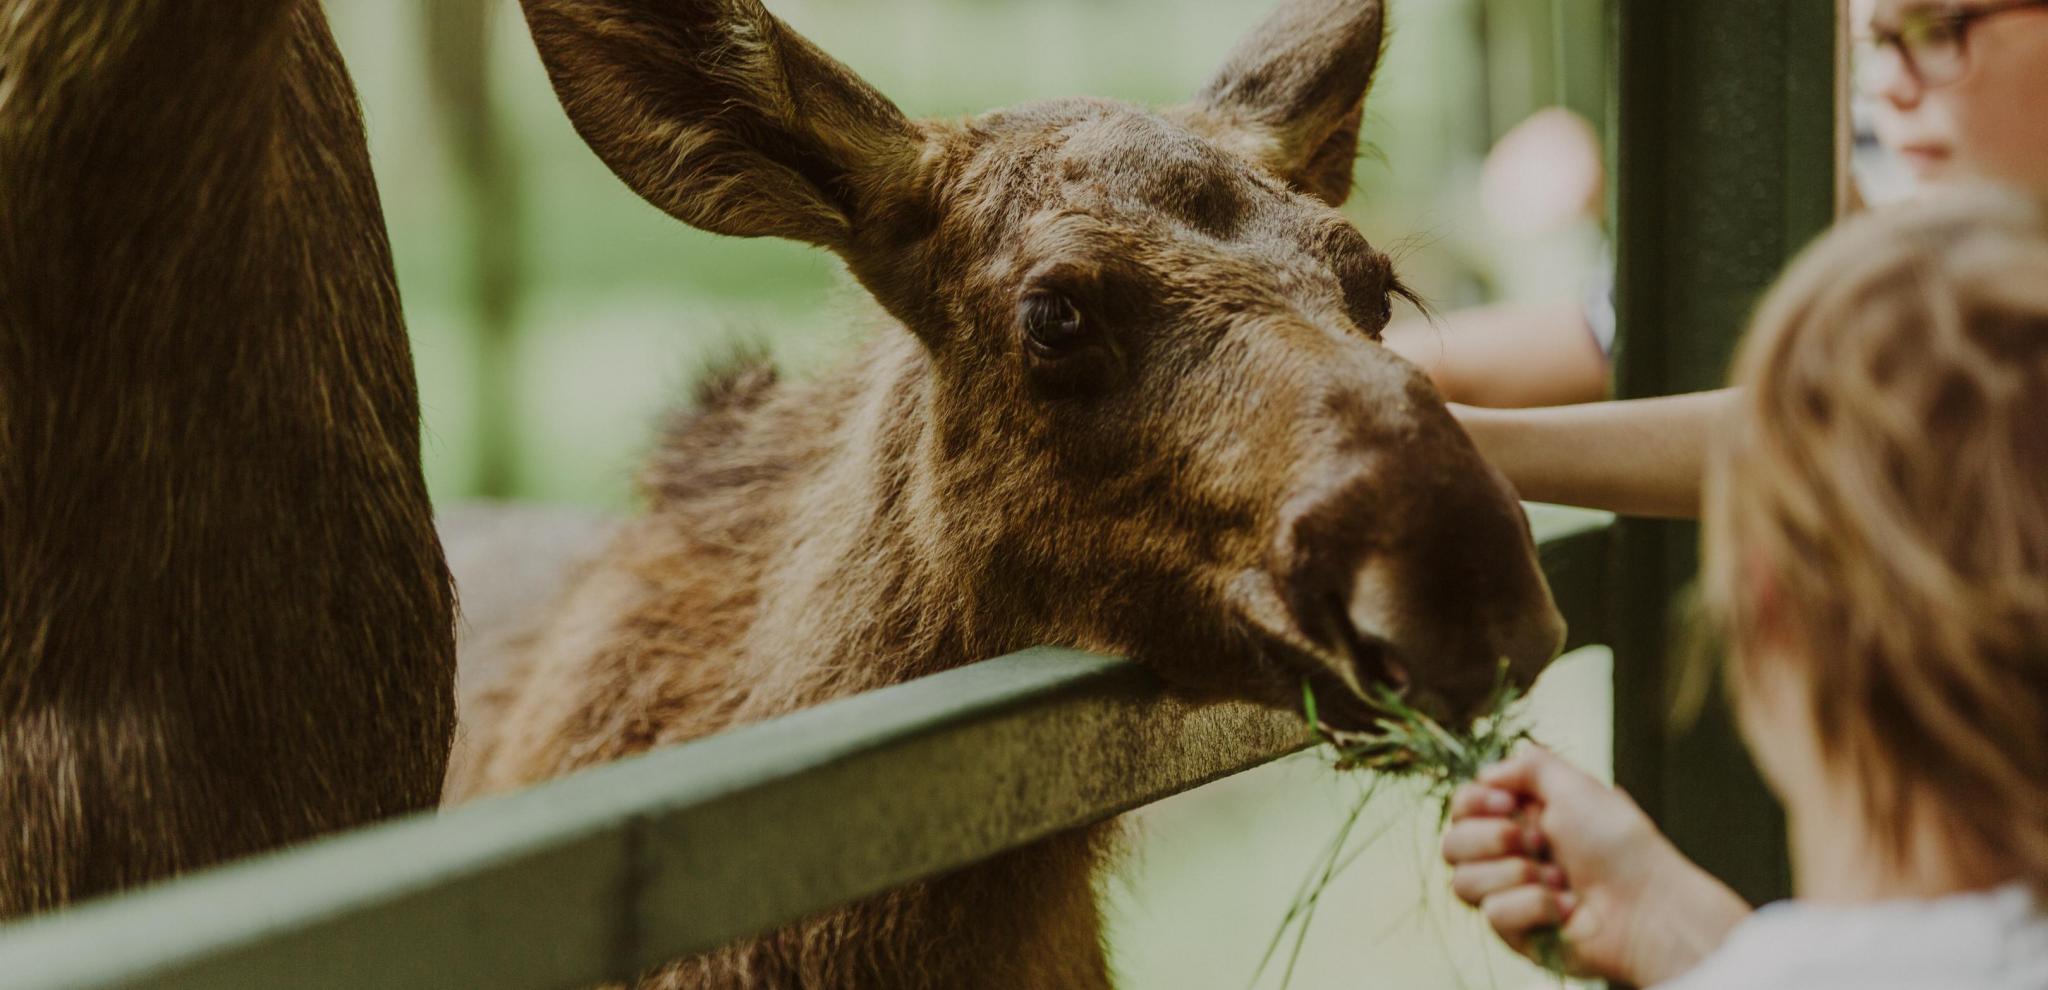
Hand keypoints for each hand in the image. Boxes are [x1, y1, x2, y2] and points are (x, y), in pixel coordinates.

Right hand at [1439, 746, 1751, 985]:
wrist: (1647, 906)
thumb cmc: (1619, 845)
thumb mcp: (1576, 786)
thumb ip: (1527, 764)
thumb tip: (1487, 773)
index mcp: (1519, 817)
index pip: (1460, 806)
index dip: (1474, 803)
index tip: (1509, 802)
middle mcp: (1507, 854)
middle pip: (1451, 844)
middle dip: (1494, 839)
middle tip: (1541, 842)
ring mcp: (1508, 894)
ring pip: (1463, 882)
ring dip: (1517, 875)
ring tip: (1559, 878)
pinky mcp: (1515, 932)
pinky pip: (1495, 914)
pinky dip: (1535, 906)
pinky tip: (1567, 908)